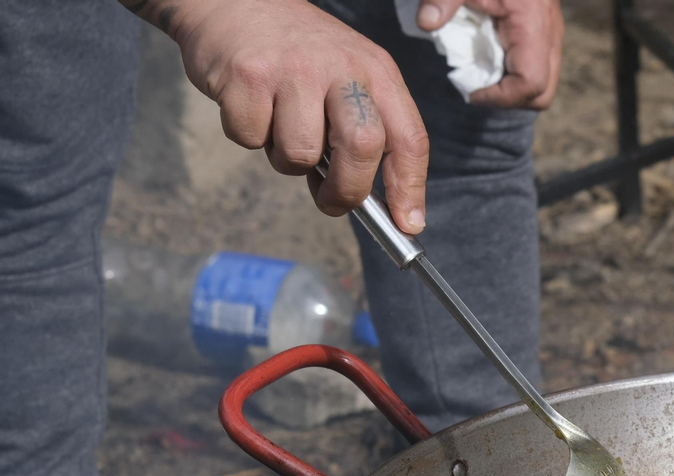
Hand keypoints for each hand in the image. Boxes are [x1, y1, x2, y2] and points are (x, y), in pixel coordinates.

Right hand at [135, 0, 430, 233]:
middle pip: (362, 147)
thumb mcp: (347, 78)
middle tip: (331, 200)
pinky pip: (250, 138)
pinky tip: (250, 105)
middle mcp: (341, 67)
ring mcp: (293, 69)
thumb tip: (373, 205)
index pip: (408, 138)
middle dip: (348, 190)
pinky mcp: (247, 74)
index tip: (408, 225)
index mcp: (376, 72)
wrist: (234, 0)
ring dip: (286, 161)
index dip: (410, 188)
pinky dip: (247, 136)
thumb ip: (364, 132)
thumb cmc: (297, 57)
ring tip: (280, 128)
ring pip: (299, 154)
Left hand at [417, 0, 564, 109]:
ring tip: (483, 75)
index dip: (501, 97)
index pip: (530, 83)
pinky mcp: (544, 30)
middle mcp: (549, 33)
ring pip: (545, 82)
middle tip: (478, 89)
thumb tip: (426, 23)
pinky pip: (538, 65)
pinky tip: (490, 55)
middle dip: (511, 100)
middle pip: (544, 92)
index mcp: (532, 24)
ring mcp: (550, 33)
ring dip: (514, 87)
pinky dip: (515, 72)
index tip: (471, 92)